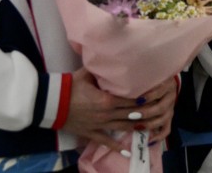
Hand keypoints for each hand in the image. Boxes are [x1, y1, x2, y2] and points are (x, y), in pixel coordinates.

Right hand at [60, 69, 175, 150]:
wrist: (50, 102)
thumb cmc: (70, 86)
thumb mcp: (89, 73)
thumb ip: (104, 70)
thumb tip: (116, 58)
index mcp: (108, 99)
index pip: (133, 99)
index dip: (147, 98)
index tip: (158, 95)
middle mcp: (107, 114)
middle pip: (132, 114)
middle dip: (147, 112)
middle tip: (160, 109)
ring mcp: (99, 125)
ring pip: (123, 127)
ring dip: (138, 127)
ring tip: (152, 126)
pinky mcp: (91, 133)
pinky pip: (105, 141)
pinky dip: (116, 147)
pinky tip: (127, 152)